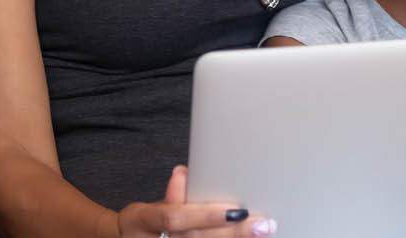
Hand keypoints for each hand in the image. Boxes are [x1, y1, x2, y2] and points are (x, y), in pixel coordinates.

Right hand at [115, 166, 275, 237]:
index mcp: (142, 222)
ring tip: (263, 231)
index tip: (234, 210)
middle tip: (261, 223)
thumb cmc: (146, 224)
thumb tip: (185, 173)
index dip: (204, 215)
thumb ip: (175, 195)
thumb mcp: (152, 205)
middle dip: (232, 232)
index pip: (175, 219)